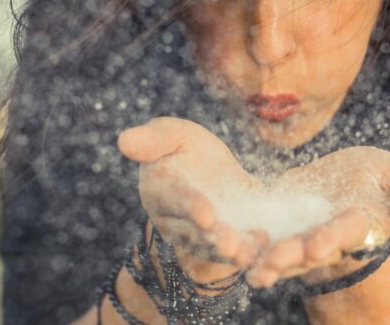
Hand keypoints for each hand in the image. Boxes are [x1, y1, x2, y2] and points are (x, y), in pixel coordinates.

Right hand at [117, 117, 264, 281]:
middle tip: (230, 243)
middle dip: (213, 238)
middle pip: (194, 231)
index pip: (176, 199)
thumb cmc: (184, 148)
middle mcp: (176, 220)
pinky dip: (249, 253)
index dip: (190, 207)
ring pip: (214, 247)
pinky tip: (266, 249)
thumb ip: (152, 139)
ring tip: (248, 254)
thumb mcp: (171, 135)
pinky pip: (234, 251)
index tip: (206, 214)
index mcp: (161, 190)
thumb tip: (123, 141)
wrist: (206, 170)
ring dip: (231, 252)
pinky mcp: (223, 242)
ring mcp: (199, 235)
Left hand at [244, 146, 389, 286]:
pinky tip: (224, 246)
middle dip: (291, 257)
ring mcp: (299, 239)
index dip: (331, 239)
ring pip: (279, 254)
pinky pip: (258, 242)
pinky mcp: (276, 231)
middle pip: (306, 251)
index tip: (319, 244)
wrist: (344, 182)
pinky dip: (245, 246)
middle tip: (274, 264)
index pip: (343, 234)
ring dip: (264, 262)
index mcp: (355, 225)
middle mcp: (324, 238)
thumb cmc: (375, 179)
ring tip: (249, 269)